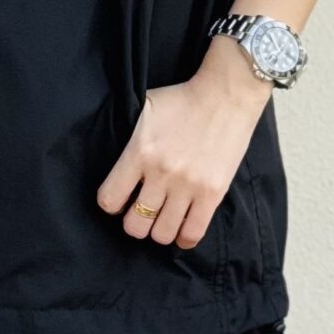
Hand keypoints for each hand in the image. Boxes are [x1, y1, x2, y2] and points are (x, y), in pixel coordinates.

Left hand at [96, 38, 272, 247]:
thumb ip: (127, 137)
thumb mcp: (143, 109)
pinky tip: (181, 227)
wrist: (225, 96)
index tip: (119, 198)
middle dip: (134, 221)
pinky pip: (192, 234)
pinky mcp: (213, 194)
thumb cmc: (182, 100)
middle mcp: (161, 173)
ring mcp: (188, 186)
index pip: (109, 199)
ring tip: (162, 217)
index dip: (111, 203)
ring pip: (162, 234)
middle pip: (135, 225)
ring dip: (159, 229)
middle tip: (141, 211)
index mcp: (139, 152)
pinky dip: (183, 237)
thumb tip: (113, 160)